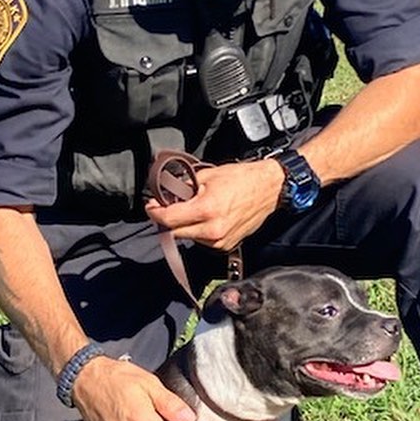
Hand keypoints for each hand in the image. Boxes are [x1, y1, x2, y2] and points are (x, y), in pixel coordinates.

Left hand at [144, 158, 282, 251]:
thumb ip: (183, 187)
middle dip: (167, 220)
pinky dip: (198, 231)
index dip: (155, 212)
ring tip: (191, 210)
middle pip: (175, 232)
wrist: (269, 189)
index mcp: (207, 210)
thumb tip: (166, 195)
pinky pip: (202, 241)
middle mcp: (213, 230)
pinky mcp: (227, 245)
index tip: (151, 206)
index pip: (169, 219)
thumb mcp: (208, 175)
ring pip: (188, 238)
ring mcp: (220, 241)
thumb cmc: (241, 178)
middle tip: (167, 207)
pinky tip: (204, 218)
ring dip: (183, 226)